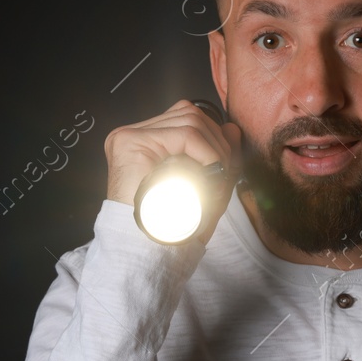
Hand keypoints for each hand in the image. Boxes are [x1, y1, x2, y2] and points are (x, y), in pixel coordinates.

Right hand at [103, 100, 243, 244]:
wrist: (152, 247)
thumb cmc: (176, 222)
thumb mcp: (206, 183)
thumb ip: (219, 154)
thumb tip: (232, 128)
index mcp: (146, 141)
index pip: (186, 118)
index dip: (213, 136)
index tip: (226, 164)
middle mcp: (134, 134)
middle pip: (189, 113)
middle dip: (217, 140)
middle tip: (225, 171)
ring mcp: (128, 136)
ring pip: (189, 120)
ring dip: (214, 147)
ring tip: (217, 175)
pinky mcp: (129, 142)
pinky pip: (183, 135)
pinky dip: (206, 152)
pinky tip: (209, 172)